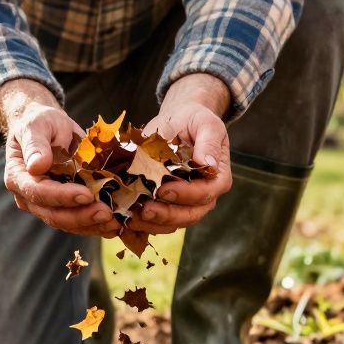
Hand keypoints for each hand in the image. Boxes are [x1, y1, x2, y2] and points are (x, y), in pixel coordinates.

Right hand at [0, 79, 117, 236]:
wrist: (50, 128)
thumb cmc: (41, 123)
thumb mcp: (37, 125)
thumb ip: (35, 145)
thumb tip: (37, 166)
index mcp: (19, 177)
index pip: (38, 192)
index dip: (62, 196)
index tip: (86, 194)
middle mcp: (30, 197)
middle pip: (54, 214)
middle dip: (81, 216)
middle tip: (106, 213)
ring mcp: (47, 205)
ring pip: (68, 223)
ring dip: (92, 225)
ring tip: (114, 222)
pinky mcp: (64, 207)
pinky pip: (79, 222)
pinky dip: (96, 225)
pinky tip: (114, 224)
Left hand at [133, 74, 233, 234]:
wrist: (179, 122)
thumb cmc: (194, 121)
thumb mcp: (205, 123)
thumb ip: (208, 142)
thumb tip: (208, 163)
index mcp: (217, 178)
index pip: (205, 193)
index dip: (185, 194)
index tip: (164, 189)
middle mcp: (205, 196)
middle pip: (190, 214)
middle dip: (166, 214)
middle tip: (145, 209)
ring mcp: (186, 204)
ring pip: (173, 222)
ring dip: (152, 223)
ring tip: (131, 216)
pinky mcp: (168, 206)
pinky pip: (158, 221)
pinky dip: (143, 222)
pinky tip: (126, 217)